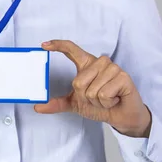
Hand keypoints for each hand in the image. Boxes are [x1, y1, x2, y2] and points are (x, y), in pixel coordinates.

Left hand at [35, 40, 151, 137]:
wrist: (120, 116)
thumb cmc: (100, 105)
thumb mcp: (75, 104)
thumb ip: (57, 103)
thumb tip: (38, 107)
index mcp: (87, 64)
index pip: (71, 50)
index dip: (58, 45)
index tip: (44, 45)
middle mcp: (100, 63)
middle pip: (78, 82)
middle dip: (85, 97)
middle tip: (97, 98)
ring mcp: (113, 68)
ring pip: (91, 90)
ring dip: (97, 101)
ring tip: (108, 98)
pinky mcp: (123, 77)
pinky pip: (104, 94)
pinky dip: (107, 103)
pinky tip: (115, 99)